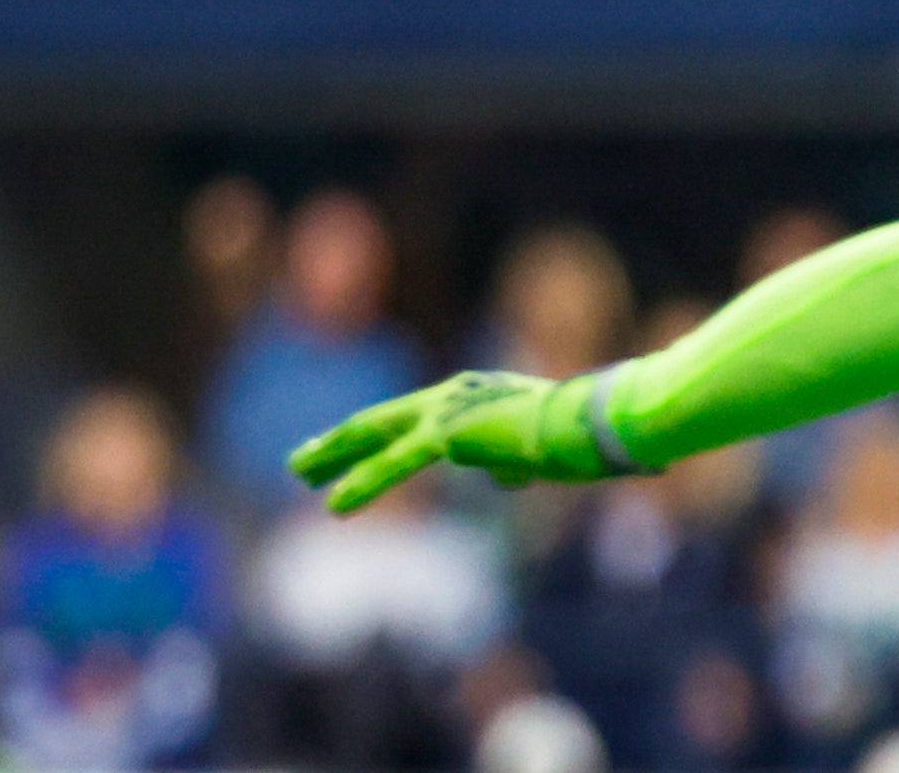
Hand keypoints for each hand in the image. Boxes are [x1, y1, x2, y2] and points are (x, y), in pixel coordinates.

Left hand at [288, 370, 610, 512]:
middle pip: (383, 420)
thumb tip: (507, 478)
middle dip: (340, 441)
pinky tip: (335, 505)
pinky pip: (395, 463)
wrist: (598, 425)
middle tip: (302, 461)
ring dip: (335, 455)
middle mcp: (456, 394)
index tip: (345, 451)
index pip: (412, 418)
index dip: (375, 436)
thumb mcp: (538, 450)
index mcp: (476, 396)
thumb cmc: (582, 437)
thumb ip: (513, 459)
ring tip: (299, 472)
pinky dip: (363, 482)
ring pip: (378, 434)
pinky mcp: (450, 434)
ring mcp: (450, 410)